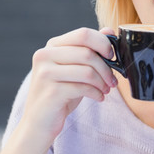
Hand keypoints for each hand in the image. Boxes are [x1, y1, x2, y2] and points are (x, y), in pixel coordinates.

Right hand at [1, 27, 116, 153]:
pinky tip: (98, 98)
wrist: (40, 122)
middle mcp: (45, 55)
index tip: (112, 55)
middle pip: (87, 53)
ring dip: (103, 82)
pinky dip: (96, 93)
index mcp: (52, 46)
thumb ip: (90, 48)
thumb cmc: (62, 92)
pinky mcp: (50, 92)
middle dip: (106, 67)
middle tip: (113, 80)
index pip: (83, 34)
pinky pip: (83, 88)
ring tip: (106, 89)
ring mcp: (45, 73)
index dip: (103, 42)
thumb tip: (109, 30)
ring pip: (87, 71)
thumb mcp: (76, 68)